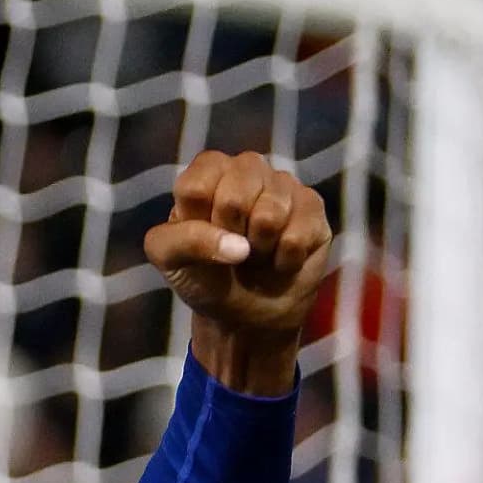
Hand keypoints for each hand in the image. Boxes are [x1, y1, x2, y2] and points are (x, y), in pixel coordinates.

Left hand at [149, 150, 330, 397]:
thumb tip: (237, 246)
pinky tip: (279, 259)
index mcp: (207, 173)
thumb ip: (181, 241)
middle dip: (230, 235)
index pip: (197, 185)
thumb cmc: (204, 275)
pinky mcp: (313, 207)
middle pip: (235, 196)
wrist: (244, 312)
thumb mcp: (169, 260)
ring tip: (255, 253)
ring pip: (270, 215)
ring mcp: (284, 185)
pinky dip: (283, 260)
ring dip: (258, 250)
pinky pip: (296, 236)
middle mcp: (247, 170)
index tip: (202, 236)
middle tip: (231, 248)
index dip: (198, 222)